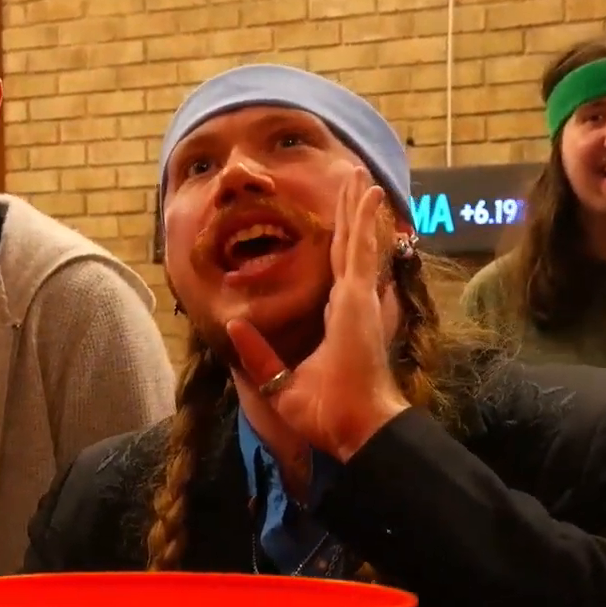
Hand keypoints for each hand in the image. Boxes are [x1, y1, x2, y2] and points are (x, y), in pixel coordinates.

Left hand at [227, 165, 410, 460]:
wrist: (353, 427)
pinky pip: (360, 250)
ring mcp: (358, 299)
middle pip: (350, 250)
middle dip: (352, 217)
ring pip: (357, 242)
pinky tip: (369, 195)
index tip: (343, 224)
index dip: (341, 246)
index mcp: (338, 321)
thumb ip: (259, 355)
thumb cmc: (326, 414)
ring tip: (363, 179)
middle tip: (357, 186)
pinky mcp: (360, 298)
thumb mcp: (279, 383)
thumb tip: (236, 326)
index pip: (339, 273)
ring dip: (359, 209)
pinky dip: (364, 221)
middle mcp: (352, 305)